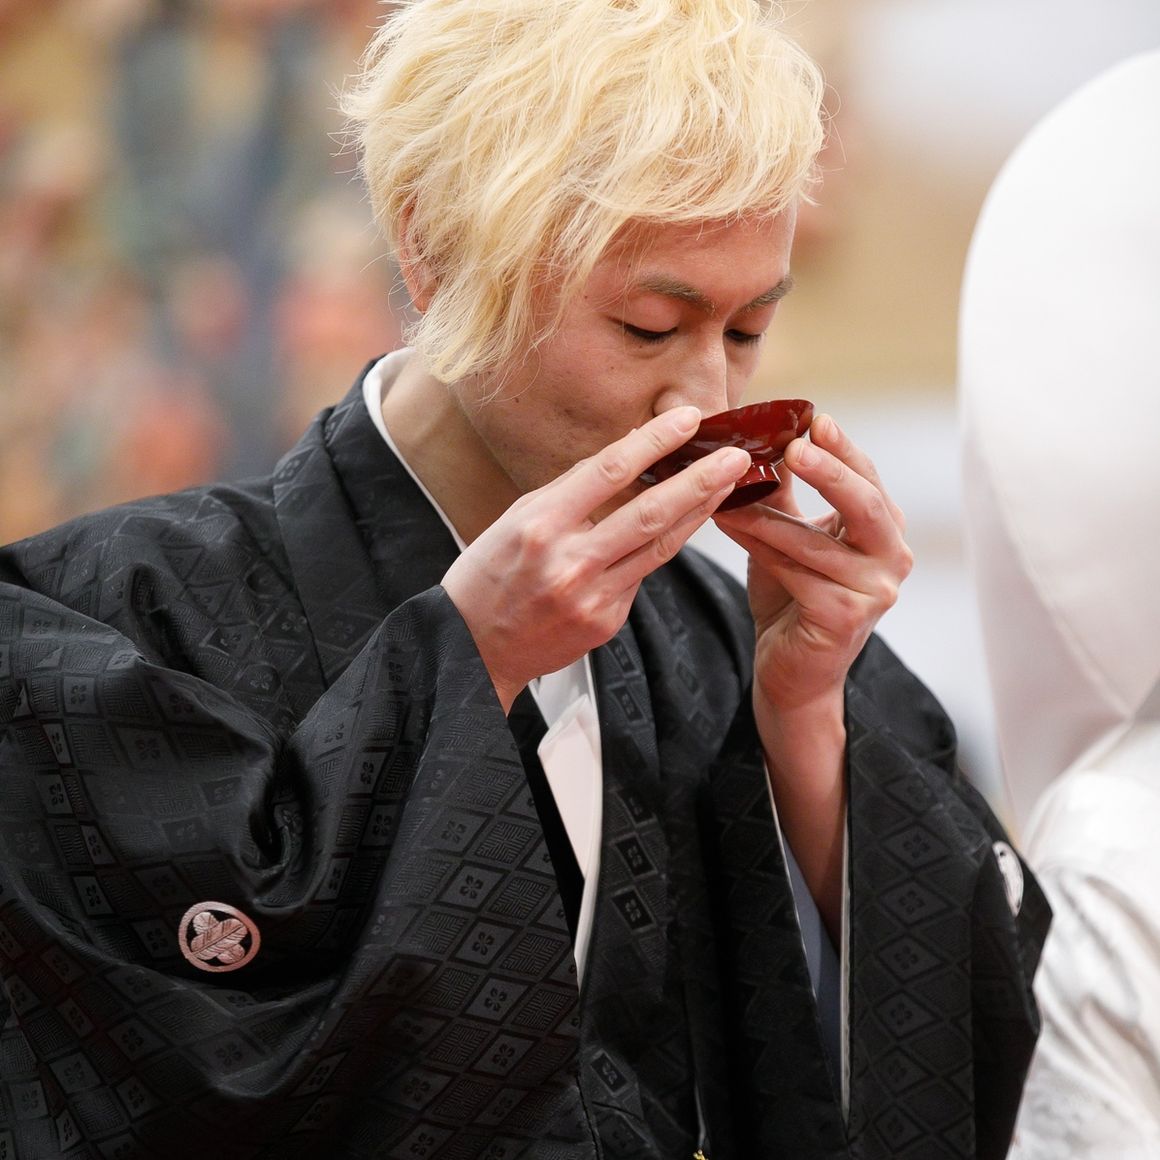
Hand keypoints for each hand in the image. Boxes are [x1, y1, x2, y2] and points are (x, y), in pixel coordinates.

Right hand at [442, 407, 751, 711]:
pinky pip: (642, 574)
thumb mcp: (517, 518)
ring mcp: (592, 596)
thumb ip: (572, 490)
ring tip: (728, 484)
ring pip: (660, 546)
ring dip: (699, 512)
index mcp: (540, 524)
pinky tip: (682, 523)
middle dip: (700, 481)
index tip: (688, 418)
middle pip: (650, 512)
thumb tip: (627, 453)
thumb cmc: (490, 573)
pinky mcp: (607, 621)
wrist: (473, 648)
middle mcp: (569, 561)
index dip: (655, 441)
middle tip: (737, 456)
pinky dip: (663, 546)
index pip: (609, 471)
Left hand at [713, 413, 911, 937]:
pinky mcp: (845, 619)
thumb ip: (787, 491)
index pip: (868, 480)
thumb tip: (760, 434)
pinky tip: (726, 525)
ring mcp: (874, 593)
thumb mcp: (792, 536)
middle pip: (868, 505)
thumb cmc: (792, 597)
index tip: (814, 417)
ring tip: (727, 488)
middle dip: (832, 471)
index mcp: (884, 532)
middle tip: (796, 446)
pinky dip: (759, 546)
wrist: (791, 672)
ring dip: (768, 513)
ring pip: (816, 542)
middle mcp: (892, 560)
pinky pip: (796, 573)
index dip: (843, 448)